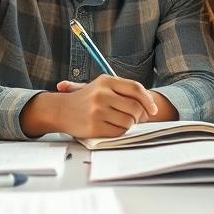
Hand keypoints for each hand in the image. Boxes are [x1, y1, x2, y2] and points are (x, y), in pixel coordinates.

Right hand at [22, 75, 159, 138]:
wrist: (59, 110)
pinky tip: (113, 127)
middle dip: (140, 115)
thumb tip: (149, 103)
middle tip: (138, 119)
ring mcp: (97, 110)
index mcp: (106, 81)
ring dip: (130, 124)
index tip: (154, 110)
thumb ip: (123, 90)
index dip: (148, 100)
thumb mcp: (101, 86)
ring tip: (122, 122)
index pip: (136, 89)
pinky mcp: (94, 126)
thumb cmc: (85, 99)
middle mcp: (101, 94)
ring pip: (128, 121)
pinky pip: (118, 132)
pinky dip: (120, 132)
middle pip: (135, 107)